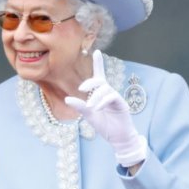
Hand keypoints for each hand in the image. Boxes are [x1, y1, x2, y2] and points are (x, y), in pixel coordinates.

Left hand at [65, 50, 146, 166]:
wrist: (117, 138)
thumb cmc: (104, 125)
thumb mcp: (89, 115)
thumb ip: (80, 106)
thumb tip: (67, 98)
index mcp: (99, 94)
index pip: (98, 76)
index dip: (98, 63)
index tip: (97, 51)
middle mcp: (108, 93)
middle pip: (99, 80)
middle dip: (90, 82)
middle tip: (81, 89)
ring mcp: (115, 97)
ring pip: (104, 89)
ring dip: (95, 97)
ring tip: (91, 107)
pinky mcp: (121, 103)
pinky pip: (111, 96)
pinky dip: (103, 101)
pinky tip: (98, 108)